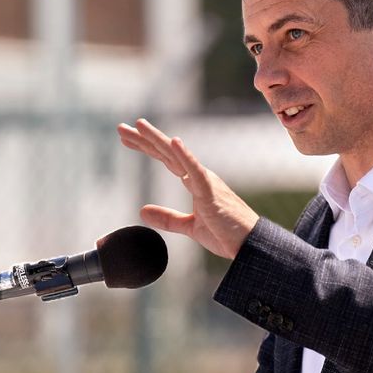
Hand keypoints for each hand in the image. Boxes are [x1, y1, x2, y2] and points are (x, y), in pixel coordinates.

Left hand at [117, 118, 258, 259]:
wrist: (250, 246)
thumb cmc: (227, 234)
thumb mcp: (190, 226)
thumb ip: (167, 218)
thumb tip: (142, 211)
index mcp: (195, 182)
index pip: (166, 159)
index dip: (146, 147)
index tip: (127, 138)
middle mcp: (199, 176)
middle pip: (166, 153)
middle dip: (143, 140)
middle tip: (121, 128)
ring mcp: (206, 182)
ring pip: (177, 156)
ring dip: (157, 140)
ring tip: (139, 125)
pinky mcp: (211, 192)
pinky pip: (196, 171)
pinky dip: (185, 156)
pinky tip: (174, 142)